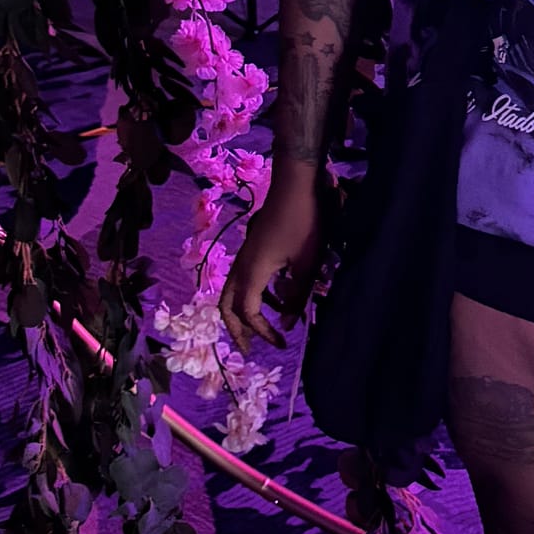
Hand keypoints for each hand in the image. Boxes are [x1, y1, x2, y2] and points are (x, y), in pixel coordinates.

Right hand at [220, 180, 324, 353]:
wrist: (295, 183)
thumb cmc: (304, 222)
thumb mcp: (307, 264)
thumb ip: (297, 297)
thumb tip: (289, 325)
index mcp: (252, 272)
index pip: (247, 312)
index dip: (262, 332)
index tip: (282, 342)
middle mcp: (241, 266)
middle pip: (226, 306)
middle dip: (237, 330)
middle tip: (249, 350)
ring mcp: (245, 256)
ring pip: (233, 292)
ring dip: (246, 313)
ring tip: (267, 328)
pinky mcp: (253, 248)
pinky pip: (246, 279)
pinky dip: (257, 294)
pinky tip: (280, 296)